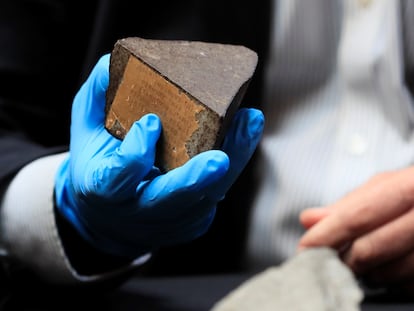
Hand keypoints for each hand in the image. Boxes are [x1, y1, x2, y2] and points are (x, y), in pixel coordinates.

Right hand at [54, 54, 263, 257]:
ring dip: (231, 162)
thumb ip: (96, 98)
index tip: (151, 122)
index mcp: (104, 190)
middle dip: (196, 178)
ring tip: (248, 123)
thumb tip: (114, 64)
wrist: (111, 214)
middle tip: (220, 157)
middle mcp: (138, 210)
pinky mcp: (192, 222)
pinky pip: (216, 194)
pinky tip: (243, 136)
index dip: (134, 154)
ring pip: (205, 197)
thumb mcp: (86, 130)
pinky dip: (232, 165)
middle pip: (170, 199)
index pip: (118, 178)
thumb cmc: (99, 164)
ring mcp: (168, 220)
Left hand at [299, 167, 413, 292]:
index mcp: (412, 187)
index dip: (327, 235)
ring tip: (362, 258)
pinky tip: (390, 266)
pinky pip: (410, 287)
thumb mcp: (387, 187)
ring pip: (389, 274)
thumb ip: (348, 204)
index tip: (305, 249)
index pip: (358, 216)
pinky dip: (392, 281)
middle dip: (342, 258)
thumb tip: (309, 219)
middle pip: (370, 249)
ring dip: (367, 271)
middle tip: (329, 258)